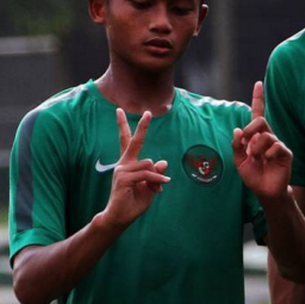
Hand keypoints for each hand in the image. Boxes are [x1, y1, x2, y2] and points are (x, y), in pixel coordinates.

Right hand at [102, 109, 169, 229]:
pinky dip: (156, 180)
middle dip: (142, 126)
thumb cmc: (134, 202)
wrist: (120, 217)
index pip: (126, 141)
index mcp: (128, 163)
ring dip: (157, 177)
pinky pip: (147, 174)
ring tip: (156, 188)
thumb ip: (156, 173)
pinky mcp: (123, 178)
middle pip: (133, 141)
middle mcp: (123, 163)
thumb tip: (163, 162)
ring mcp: (122, 170)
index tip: (120, 110)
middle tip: (148, 112)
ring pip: (149, 164)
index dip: (124, 125)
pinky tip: (159, 188)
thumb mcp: (151, 186)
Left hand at [232, 81, 292, 201]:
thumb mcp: (239, 161)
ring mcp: (278, 144)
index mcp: (256, 136)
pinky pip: (276, 146)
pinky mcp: (286, 153)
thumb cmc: (253, 175)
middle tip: (247, 143)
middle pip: (260, 121)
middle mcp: (268, 137)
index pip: (258, 114)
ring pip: (266, 136)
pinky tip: (268, 161)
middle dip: (250, 129)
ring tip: (258, 159)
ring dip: (256, 149)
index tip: (258, 84)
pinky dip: (268, 154)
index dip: (258, 98)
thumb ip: (236, 146)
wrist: (265, 191)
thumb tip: (238, 130)